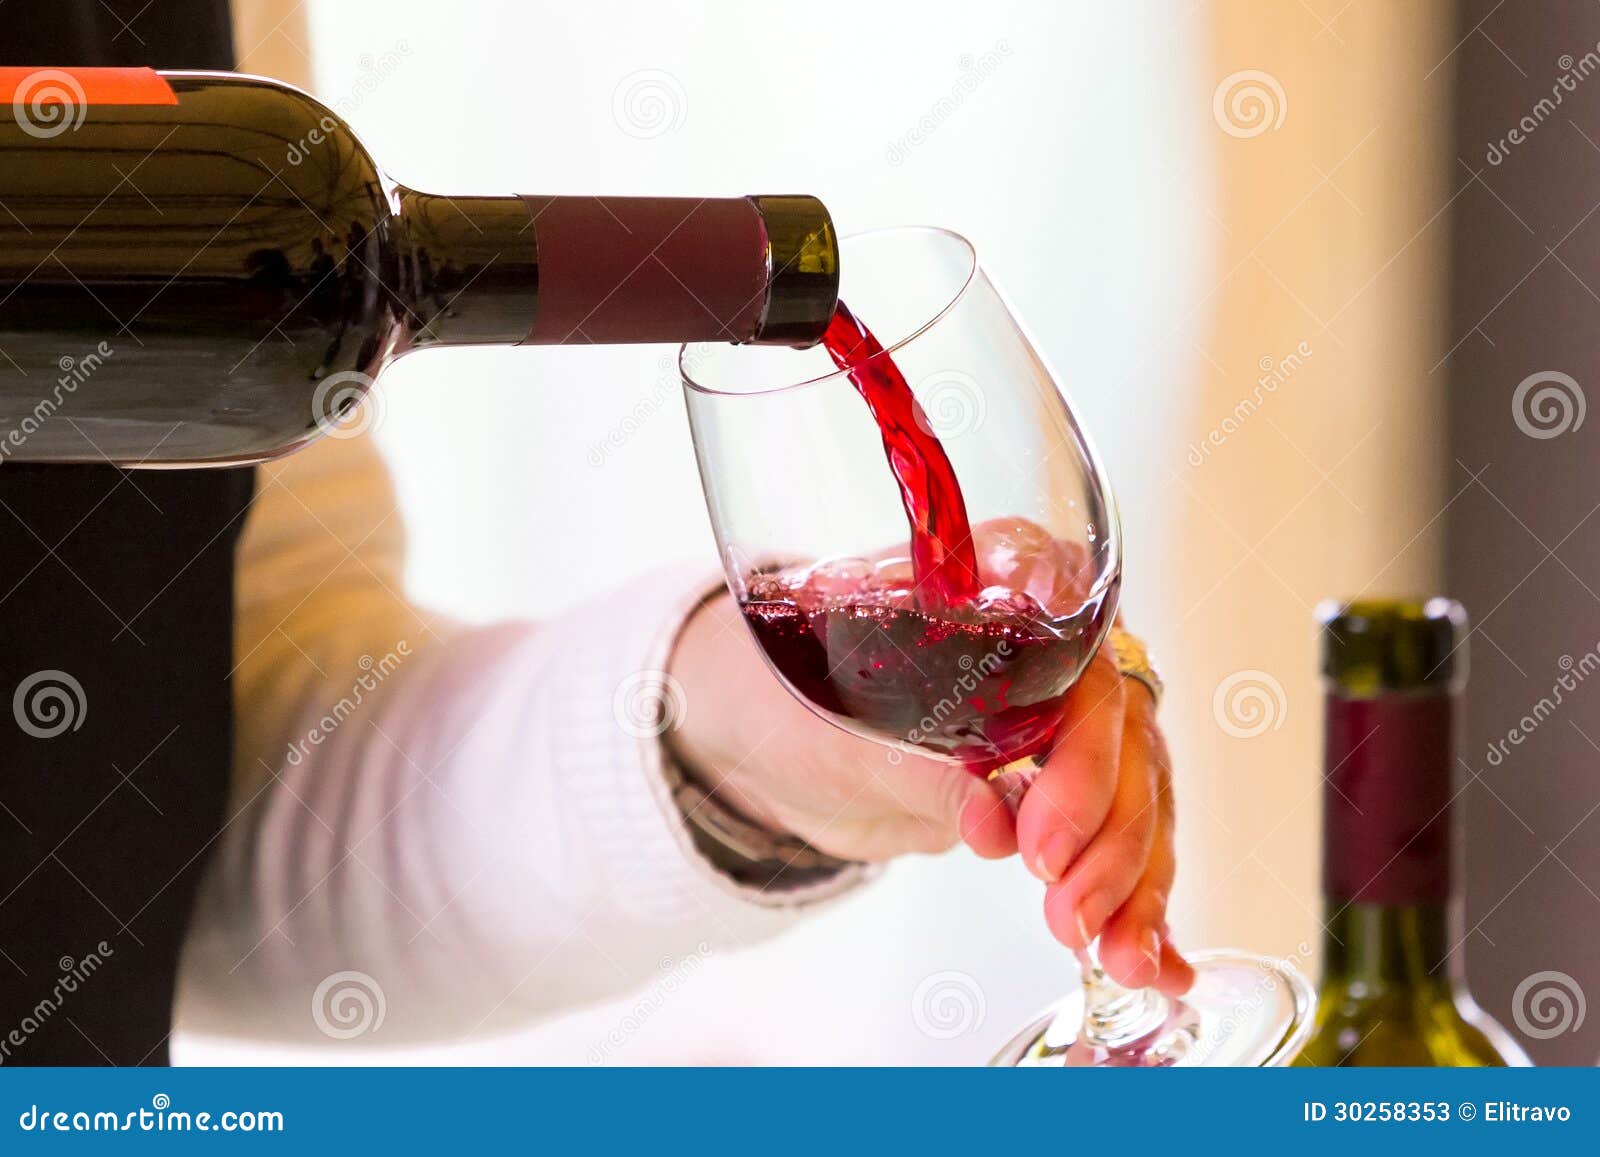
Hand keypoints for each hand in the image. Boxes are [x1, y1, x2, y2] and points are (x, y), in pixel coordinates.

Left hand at [665, 590, 1193, 995]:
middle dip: (1106, 829)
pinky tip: (1157, 963)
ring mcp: (1074, 717)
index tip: (1043, 828)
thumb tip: (994, 822)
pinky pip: (1130, 838)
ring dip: (1133, 878)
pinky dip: (1143, 903)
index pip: (1079, 653)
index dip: (1080, 744)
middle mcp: (1060, 642)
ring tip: (1116, 955)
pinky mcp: (1074, 788)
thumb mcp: (840, 732)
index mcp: (1004, 582)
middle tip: (1063, 901)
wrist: (780, 740)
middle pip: (1123, 730)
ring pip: (1141, 791)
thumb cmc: (794, 697)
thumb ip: (921, 769)